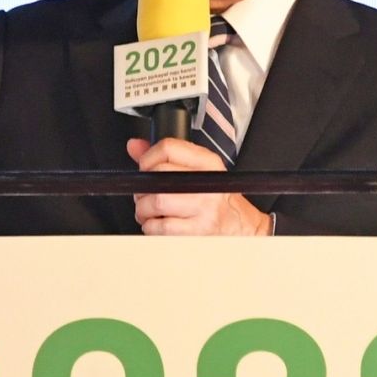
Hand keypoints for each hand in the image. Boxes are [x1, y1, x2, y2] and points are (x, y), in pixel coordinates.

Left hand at [126, 136, 271, 235]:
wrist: (243, 227)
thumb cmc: (218, 200)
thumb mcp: (198, 171)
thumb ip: (165, 157)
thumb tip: (134, 146)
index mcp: (208, 162)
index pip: (167, 148)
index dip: (147, 159)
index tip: (145, 170)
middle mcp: (207, 183)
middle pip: (157, 177)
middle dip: (143, 189)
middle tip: (147, 196)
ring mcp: (203, 208)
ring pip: (156, 202)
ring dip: (144, 210)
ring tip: (151, 212)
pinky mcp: (197, 231)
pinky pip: (160, 227)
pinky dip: (151, 228)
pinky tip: (159, 225)